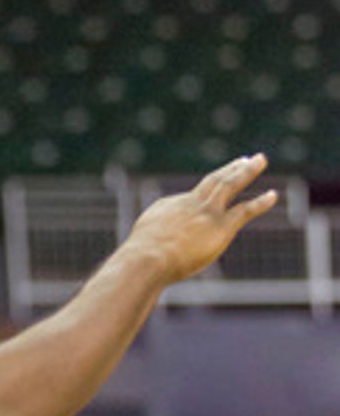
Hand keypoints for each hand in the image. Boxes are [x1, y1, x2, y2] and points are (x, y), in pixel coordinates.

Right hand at [125, 154, 277, 284]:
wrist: (149, 256)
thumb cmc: (142, 256)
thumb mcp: (142, 242)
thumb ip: (151, 238)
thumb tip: (146, 247)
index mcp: (169, 206)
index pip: (188, 199)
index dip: (201, 198)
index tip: (209, 199)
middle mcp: (189, 202)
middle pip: (213, 180)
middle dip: (230, 169)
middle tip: (244, 159)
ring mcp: (207, 212)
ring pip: (230, 184)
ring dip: (246, 171)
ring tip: (260, 159)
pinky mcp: (222, 226)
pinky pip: (245, 210)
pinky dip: (261, 202)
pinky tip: (273, 195)